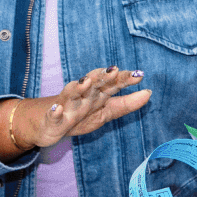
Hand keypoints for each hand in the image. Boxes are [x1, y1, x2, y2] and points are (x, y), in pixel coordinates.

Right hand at [18, 66, 150, 149]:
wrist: (48, 125)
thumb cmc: (80, 116)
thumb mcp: (105, 112)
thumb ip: (126, 104)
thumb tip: (149, 93)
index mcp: (96, 93)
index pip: (112, 83)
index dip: (124, 78)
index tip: (139, 75)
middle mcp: (82, 95)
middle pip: (93, 83)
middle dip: (102, 76)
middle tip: (114, 70)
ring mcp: (66, 105)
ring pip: (71, 93)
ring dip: (78, 87)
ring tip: (86, 82)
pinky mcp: (52, 118)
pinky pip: (52, 115)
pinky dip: (54, 112)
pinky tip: (57, 109)